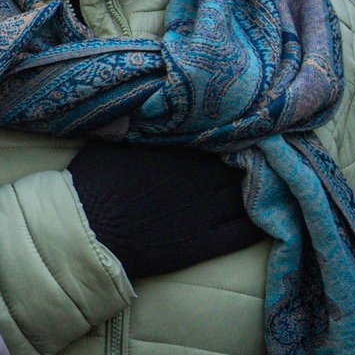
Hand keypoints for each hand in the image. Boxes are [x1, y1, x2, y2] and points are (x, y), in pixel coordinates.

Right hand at [67, 139, 264, 279]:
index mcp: (178, 150)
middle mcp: (200, 177)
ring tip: (267, 184)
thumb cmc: (89, 185)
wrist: (85, 233)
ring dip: (260, 188)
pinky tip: (269, 217)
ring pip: (248, 195)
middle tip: (256, 156)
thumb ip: (137, 128)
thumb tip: (149, 111)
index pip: (220, 136)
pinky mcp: (205, 243)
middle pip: (240, 163)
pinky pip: (246, 232)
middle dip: (249, 158)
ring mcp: (206, 212)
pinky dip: (261, 222)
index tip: (236, 130)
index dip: (230, 134)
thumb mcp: (109, 142)